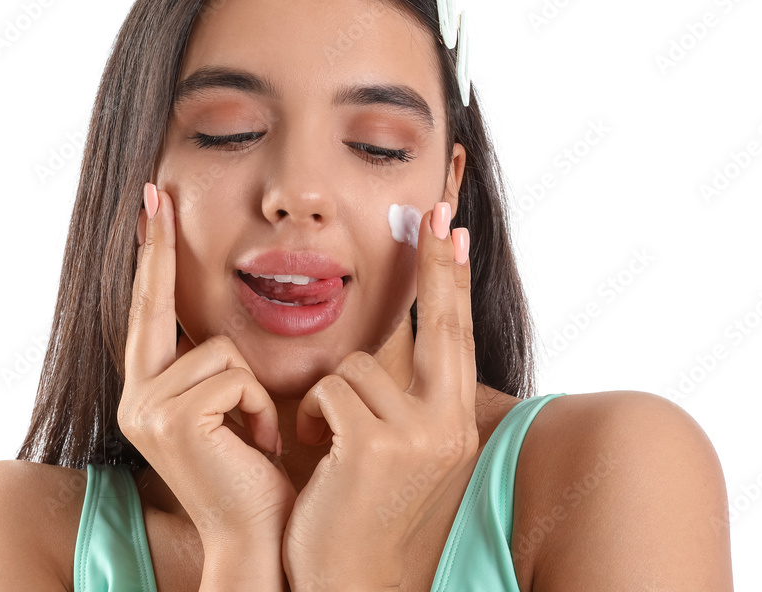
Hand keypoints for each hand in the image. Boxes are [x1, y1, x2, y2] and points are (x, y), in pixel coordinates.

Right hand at [117, 182, 297, 551]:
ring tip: (255, 434)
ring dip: (253, 389)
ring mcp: (146, 408)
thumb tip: (236, 302)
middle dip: (158, 247)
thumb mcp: (235, 407)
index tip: (149, 205)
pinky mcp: (172, 418)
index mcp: (148, 393)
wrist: (261, 541)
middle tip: (155, 192)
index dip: (149, 257)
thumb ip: (219, 363)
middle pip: (159, 304)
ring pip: (219, 346)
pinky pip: (234, 374)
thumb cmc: (258, 474)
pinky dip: (259, 407)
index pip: (148, 311)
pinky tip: (257, 446)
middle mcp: (134, 398)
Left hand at [282, 202, 478, 590]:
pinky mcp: (376, 445)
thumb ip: (399, 403)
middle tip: (435, 207)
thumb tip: (383, 349)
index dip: (452, 281)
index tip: (451, 229)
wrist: (349, 588)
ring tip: (324, 445)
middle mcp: (450, 427)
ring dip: (326, 398)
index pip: (455, 337)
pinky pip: (327, 390)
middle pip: (441, 323)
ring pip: (356, 365)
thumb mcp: (395, 457)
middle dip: (437, 262)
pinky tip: (310, 453)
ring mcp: (418, 436)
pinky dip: (306, 415)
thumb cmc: (360, 518)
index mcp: (455, 426)